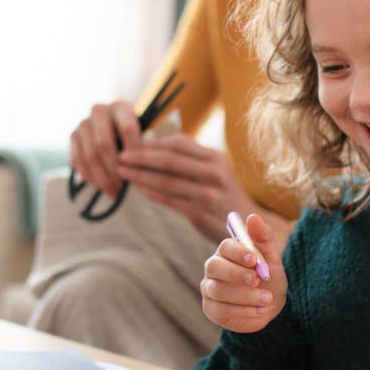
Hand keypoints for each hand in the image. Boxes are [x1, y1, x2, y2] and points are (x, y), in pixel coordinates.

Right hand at [69, 100, 141, 197]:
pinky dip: (89, 177)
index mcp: (120, 106)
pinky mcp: (73, 136)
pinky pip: (77, 160)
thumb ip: (143, 146)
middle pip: (104, 144)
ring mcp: (84, 123)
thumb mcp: (144, 132)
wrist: (114, 125)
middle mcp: (99, 111)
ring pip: (90, 155)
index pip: (127, 128)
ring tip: (114, 192)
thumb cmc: (134, 132)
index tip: (139, 170)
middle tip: (123, 187)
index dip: (133, 151)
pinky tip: (101, 187)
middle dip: (114, 169)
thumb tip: (141, 168)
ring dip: (102, 178)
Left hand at [117, 133, 257, 240]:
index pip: (179, 143)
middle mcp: (213, 173)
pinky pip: (168, 200)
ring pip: (165, 180)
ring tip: (122, 171)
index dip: (153, 143)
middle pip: (169, 159)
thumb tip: (156, 144)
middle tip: (120, 155)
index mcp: (215, 158)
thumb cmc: (224, 196)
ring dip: (140, 175)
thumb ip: (191, 158)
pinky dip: (150, 192)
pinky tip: (137, 188)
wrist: (248, 226)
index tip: (133, 143)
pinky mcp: (199, 212)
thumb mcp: (216, 170)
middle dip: (141, 156)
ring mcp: (207, 193)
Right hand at [200, 213, 287, 332]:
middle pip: (214, 266)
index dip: (237, 252)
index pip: (225, 247)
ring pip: (218, 290)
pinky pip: (221, 310)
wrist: (271, 307)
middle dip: (236, 274)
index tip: (254, 259)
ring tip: (267, 299)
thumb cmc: (269, 278)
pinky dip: (244, 311)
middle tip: (257, 280)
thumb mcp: (271, 258)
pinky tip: (260, 310)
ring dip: (245, 295)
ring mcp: (209, 289)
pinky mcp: (211, 310)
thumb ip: (263, 237)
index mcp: (227, 252)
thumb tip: (253, 217)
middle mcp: (213, 268)